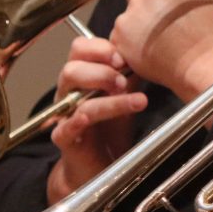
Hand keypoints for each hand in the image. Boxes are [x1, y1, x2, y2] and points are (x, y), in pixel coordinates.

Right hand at [47, 36, 147, 202]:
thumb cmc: (112, 127)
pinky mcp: (64, 138)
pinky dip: (79, 119)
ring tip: (133, 100)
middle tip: (124, 80)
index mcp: (81, 76)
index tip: (123, 56)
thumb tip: (148, 54)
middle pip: (71, 69)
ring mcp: (64, 115)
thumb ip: (131, 74)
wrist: (102, 163)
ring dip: (106, 97)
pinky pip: (67, 126)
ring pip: (76, 97)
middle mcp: (69, 92)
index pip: (80, 49)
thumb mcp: (126, 95)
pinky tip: (89, 118)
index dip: (100, 48)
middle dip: (101, 71)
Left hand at [111, 0, 212, 101]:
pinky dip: (132, 43)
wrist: (202, 63)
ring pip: (128, 16)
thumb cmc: (212, 28)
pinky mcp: (121, 38)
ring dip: (139, 25)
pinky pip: (120, 37)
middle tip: (166, 22)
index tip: (165, 2)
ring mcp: (129, 16)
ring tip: (162, 37)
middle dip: (147, 6)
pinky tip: (152, 48)